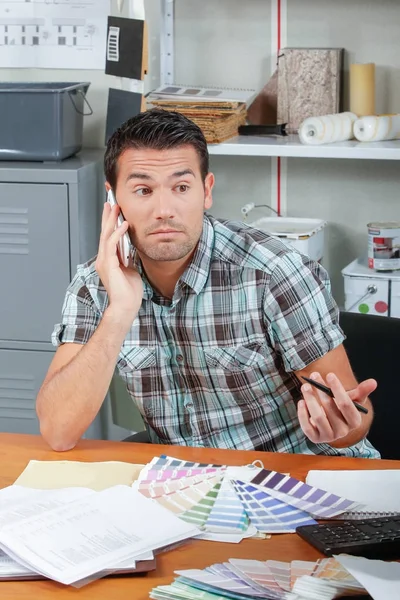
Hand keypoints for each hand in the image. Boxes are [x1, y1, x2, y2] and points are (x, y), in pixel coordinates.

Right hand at [95, 202, 142, 322]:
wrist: (126, 306)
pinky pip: (112, 245)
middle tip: (110, 202)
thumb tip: (132, 247)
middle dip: (107, 217)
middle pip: (104, 233)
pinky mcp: (109, 265)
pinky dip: (117, 234)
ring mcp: (104, 262)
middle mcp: (103, 259)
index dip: (109, 223)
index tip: (113, 210)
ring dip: (111, 221)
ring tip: (116, 208)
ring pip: (106, 236)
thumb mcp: (130, 269)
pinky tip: (124, 225)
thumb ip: (128, 258)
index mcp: (108, 260)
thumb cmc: (129, 292)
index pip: (107, 237)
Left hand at [298, 372, 376, 443]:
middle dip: (321, 390)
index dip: (337, 389)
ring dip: (310, 399)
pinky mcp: (315, 439)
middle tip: (314, 375)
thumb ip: (361, 391)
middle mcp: (343, 431)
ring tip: (305, 387)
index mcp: (355, 421)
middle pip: (330, 408)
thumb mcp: (351, 399)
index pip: (346, 404)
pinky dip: (302, 413)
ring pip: (318, 417)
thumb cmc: (340, 408)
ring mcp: (329, 436)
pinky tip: (301, 402)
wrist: (329, 422)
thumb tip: (373, 382)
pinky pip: (307, 427)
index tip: (329, 374)